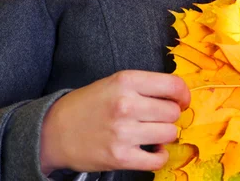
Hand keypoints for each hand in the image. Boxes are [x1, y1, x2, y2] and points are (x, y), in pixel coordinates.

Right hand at [40, 70, 189, 173]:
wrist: (55, 130)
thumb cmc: (89, 104)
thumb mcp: (115, 82)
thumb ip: (145, 86)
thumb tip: (178, 95)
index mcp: (126, 80)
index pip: (173, 85)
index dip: (183, 94)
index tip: (182, 100)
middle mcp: (126, 104)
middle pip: (173, 111)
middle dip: (171, 115)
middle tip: (159, 117)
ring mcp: (123, 132)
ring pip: (169, 133)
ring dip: (165, 135)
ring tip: (152, 132)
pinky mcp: (120, 157)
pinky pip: (157, 159)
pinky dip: (159, 156)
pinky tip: (151, 149)